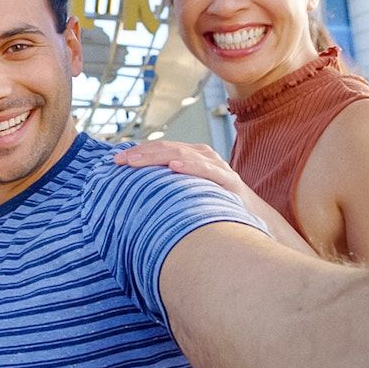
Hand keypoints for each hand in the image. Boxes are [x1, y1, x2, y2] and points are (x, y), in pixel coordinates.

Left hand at [114, 141, 247, 196]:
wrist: (253, 219)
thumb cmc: (216, 206)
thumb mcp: (188, 194)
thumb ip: (168, 189)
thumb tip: (134, 196)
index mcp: (192, 157)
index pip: (160, 149)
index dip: (138, 152)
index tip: (115, 162)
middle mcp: (204, 156)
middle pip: (167, 148)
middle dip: (141, 154)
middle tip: (119, 161)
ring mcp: (217, 166)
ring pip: (182, 154)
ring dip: (156, 157)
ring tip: (136, 161)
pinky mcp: (229, 180)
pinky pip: (207, 170)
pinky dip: (189, 166)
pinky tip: (174, 166)